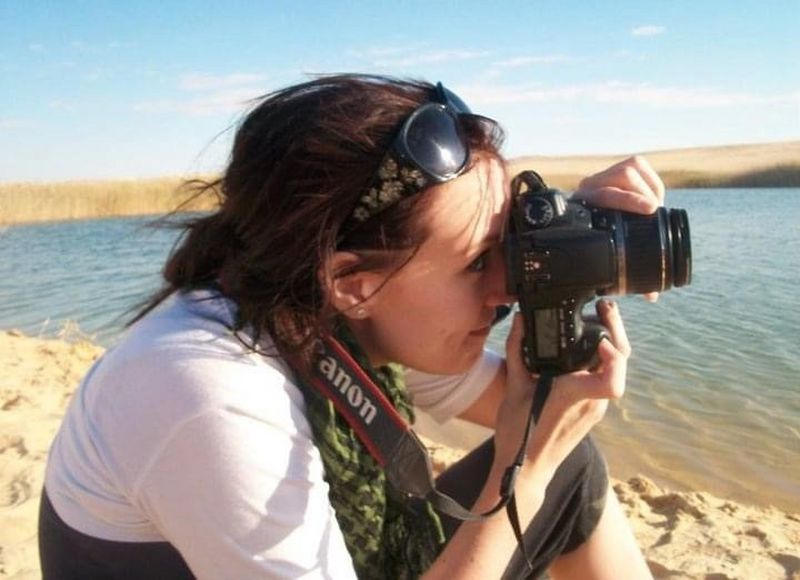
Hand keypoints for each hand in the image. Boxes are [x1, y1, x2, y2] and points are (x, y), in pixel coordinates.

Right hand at [495, 300, 628, 481]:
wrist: (528, 468)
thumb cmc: (518, 432)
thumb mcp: (514, 387)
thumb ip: (517, 350)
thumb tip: (520, 319)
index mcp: (573, 395)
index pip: (612, 378)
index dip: (614, 355)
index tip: (598, 336)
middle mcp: (591, 402)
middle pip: (620, 363)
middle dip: (617, 331)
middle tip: (604, 307)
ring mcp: (596, 407)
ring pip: (614, 370)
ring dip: (610, 343)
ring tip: (598, 319)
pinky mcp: (593, 410)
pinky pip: (604, 379)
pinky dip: (600, 359)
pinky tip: (585, 346)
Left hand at [573, 156, 664, 301]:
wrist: (570, 226)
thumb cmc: (587, 247)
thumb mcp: (598, 257)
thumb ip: (621, 275)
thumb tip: (652, 294)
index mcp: (582, 207)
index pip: (606, 192)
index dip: (630, 199)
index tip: (650, 210)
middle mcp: (590, 188)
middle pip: (624, 175)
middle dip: (644, 194)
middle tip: (654, 212)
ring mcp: (602, 179)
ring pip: (631, 167)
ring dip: (649, 188)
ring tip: (655, 208)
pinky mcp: (615, 174)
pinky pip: (638, 167)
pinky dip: (651, 182)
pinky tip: (655, 197)